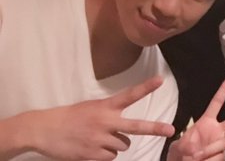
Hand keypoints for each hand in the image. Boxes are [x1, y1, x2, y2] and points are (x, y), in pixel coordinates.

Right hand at [27, 76, 173, 160]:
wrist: (45, 129)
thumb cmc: (71, 117)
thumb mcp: (91, 108)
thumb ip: (110, 115)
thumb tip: (125, 132)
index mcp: (105, 107)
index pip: (129, 95)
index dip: (146, 88)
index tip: (160, 80)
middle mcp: (105, 122)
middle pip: (136, 127)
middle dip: (155, 128)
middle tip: (171, 130)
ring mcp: (99, 139)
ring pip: (123, 146)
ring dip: (115, 145)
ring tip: (98, 139)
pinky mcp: (92, 155)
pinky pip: (110, 158)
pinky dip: (105, 155)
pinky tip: (92, 148)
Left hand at [167, 75, 224, 160]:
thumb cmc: (179, 155)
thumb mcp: (178, 146)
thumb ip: (188, 145)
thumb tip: (198, 150)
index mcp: (206, 122)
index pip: (216, 102)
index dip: (224, 89)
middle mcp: (217, 131)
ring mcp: (221, 144)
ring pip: (223, 143)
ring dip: (208, 150)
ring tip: (196, 157)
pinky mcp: (222, 157)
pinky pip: (219, 156)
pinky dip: (210, 160)